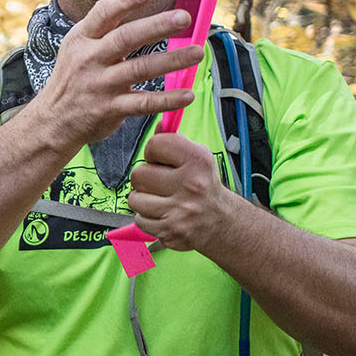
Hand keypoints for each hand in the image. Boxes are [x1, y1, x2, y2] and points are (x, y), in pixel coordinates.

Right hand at [25, 0, 203, 149]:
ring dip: (171, 60)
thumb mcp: (78, 43)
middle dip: (156, 26)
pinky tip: (188, 94)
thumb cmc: (71, 77)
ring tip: (197, 52)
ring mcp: (100, 85)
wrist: (53, 120)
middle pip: (125, 38)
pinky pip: (143, 103)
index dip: (124, 2)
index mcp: (82, 39)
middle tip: (184, 18)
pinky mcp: (111, 109)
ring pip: (140, 69)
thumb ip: (102, 16)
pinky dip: (167, 99)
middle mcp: (90, 59)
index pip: (102, 14)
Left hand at [128, 133, 237, 252]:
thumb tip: (158, 125)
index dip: (152, 152)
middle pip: (139, 174)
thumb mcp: (196, 157)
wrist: (221, 221)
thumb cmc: (202, 184)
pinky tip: (162, 215)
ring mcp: (181, 210)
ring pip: (135, 199)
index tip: (160, 160)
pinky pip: (139, 219)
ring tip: (160, 200)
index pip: (154, 145)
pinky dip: (146, 218)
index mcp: (198, 161)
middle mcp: (192, 184)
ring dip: (143, 200)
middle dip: (144, 178)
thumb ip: (174, 141)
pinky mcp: (171, 231)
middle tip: (159, 184)